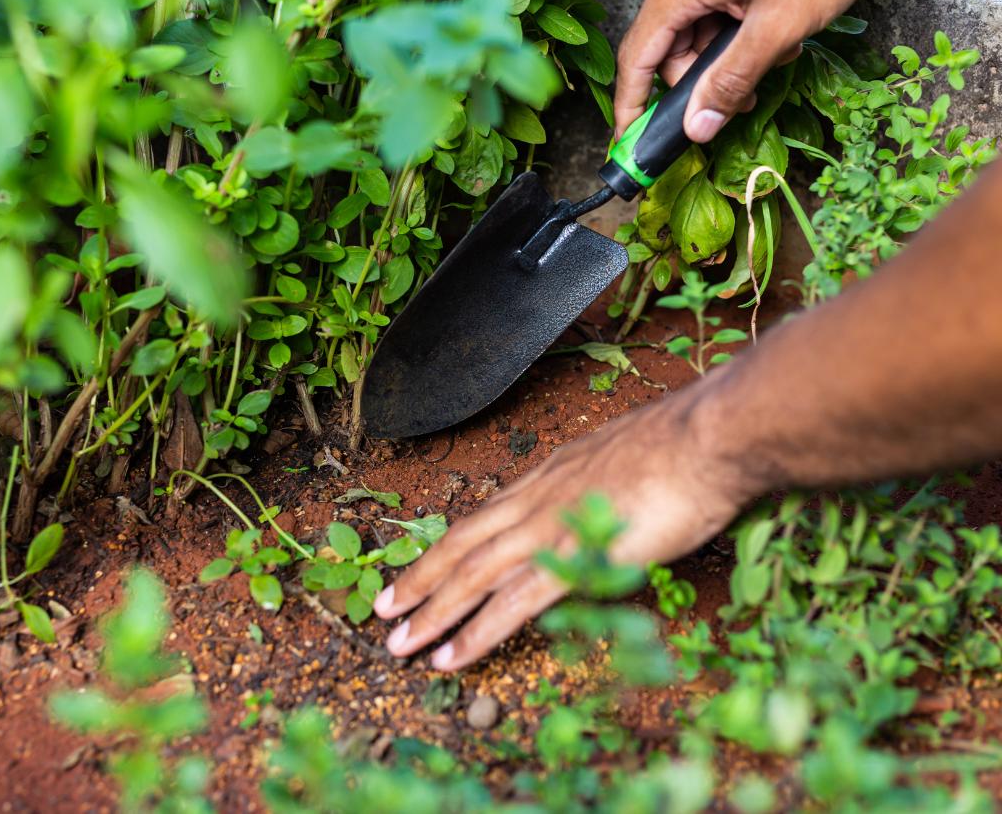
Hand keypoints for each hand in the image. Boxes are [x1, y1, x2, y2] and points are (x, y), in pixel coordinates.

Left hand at [373, 387, 755, 669]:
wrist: (712, 438)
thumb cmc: (689, 446)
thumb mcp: (632, 457)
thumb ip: (611, 481)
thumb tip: (615, 496)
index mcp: (552, 474)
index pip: (486, 515)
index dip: (450, 544)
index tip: (424, 566)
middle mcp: (538, 499)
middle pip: (462, 544)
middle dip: (420, 579)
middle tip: (384, 609)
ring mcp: (550, 528)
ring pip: (472, 576)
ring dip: (431, 613)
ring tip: (397, 645)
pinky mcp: (573, 559)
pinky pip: (511, 605)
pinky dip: (475, 634)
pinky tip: (450, 658)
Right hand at [614, 0, 878, 142]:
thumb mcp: (777, 26)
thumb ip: (732, 80)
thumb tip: (700, 125)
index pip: (638, 58)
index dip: (630, 105)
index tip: (628, 141)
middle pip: (671, 47)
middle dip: (702, 81)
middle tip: (739, 101)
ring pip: (699, 29)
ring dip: (730, 55)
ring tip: (777, 53)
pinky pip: (717, 5)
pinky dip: (741, 28)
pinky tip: (777, 29)